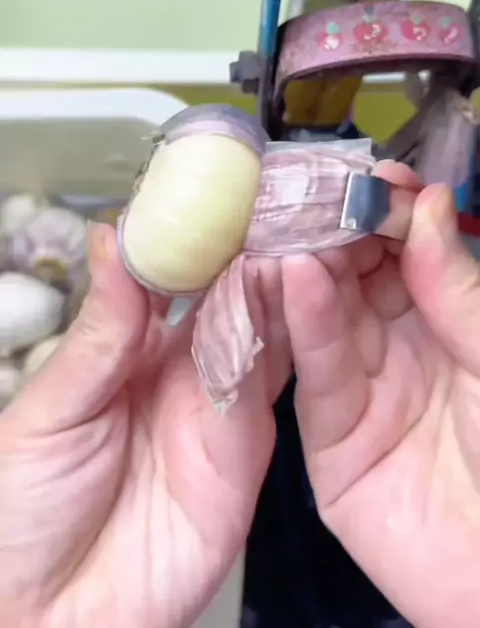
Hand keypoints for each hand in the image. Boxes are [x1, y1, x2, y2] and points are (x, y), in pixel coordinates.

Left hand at [0, 224, 287, 627]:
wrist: (44, 616)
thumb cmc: (22, 507)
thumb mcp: (55, 406)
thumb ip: (102, 330)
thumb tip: (116, 236)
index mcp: (135, 350)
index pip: (180, 278)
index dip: (201, 233)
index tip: (223, 183)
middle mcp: (185, 373)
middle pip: (230, 298)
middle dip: (253, 247)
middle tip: (276, 193)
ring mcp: (218, 412)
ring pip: (258, 334)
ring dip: (275, 284)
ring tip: (289, 228)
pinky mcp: (244, 457)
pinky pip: (261, 391)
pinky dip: (277, 342)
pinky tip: (284, 295)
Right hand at [283, 162, 479, 627]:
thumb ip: (456, 287)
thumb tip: (427, 204)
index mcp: (447, 321)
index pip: (404, 250)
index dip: (387, 209)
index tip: (370, 174)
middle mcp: (400, 347)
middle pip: (356, 275)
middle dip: (334, 228)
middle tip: (309, 186)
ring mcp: (363, 390)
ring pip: (325, 314)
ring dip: (306, 263)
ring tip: (288, 217)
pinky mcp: (330, 439)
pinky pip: (317, 369)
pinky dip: (304, 320)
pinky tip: (293, 275)